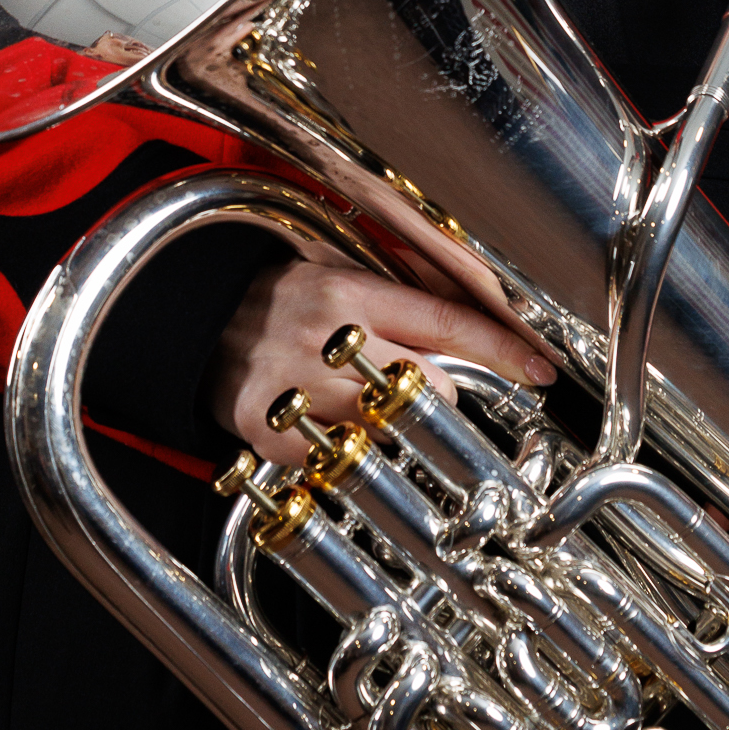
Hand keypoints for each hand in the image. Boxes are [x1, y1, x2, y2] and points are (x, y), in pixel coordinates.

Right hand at [208, 257, 554, 458]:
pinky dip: (349, 450)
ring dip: (396, 423)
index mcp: (348, 292)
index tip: (541, 370)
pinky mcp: (272, 434)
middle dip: (439, 391)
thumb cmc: (275, 300)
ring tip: (368, 403)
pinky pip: (339, 457)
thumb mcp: (334, 272)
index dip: (502, 349)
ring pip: (389, 427)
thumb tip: (476, 316)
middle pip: (427, 385)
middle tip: (419, 385)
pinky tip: (332, 427)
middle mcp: (326, 338)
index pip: (446, 322)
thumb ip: (399, 295)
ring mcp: (298, 390)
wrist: (187, 323)